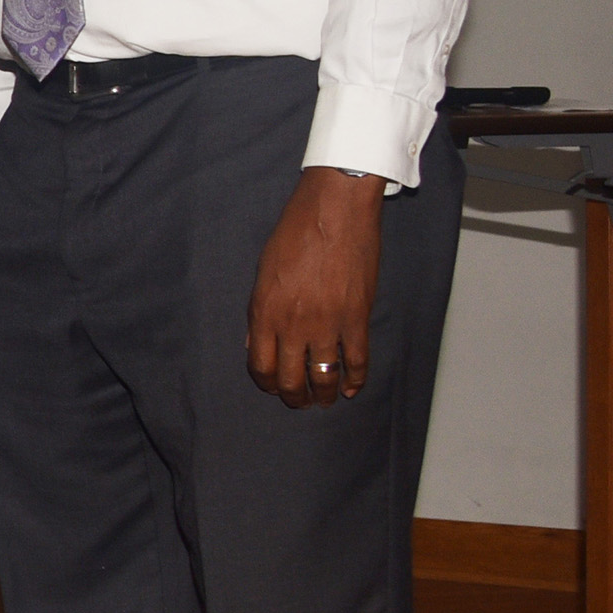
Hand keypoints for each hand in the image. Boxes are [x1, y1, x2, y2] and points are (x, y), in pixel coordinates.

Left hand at [249, 166, 385, 407]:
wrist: (335, 212)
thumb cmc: (295, 233)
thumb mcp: (264, 271)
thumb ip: (260, 310)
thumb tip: (256, 342)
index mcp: (264, 312)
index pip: (260, 365)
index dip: (266, 383)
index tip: (272, 386)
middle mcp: (293, 325)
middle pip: (290, 379)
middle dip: (293, 397)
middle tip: (299, 401)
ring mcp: (327, 324)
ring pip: (324, 377)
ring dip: (324, 395)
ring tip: (325, 401)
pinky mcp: (357, 318)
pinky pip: (356, 361)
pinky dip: (355, 380)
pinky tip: (352, 388)